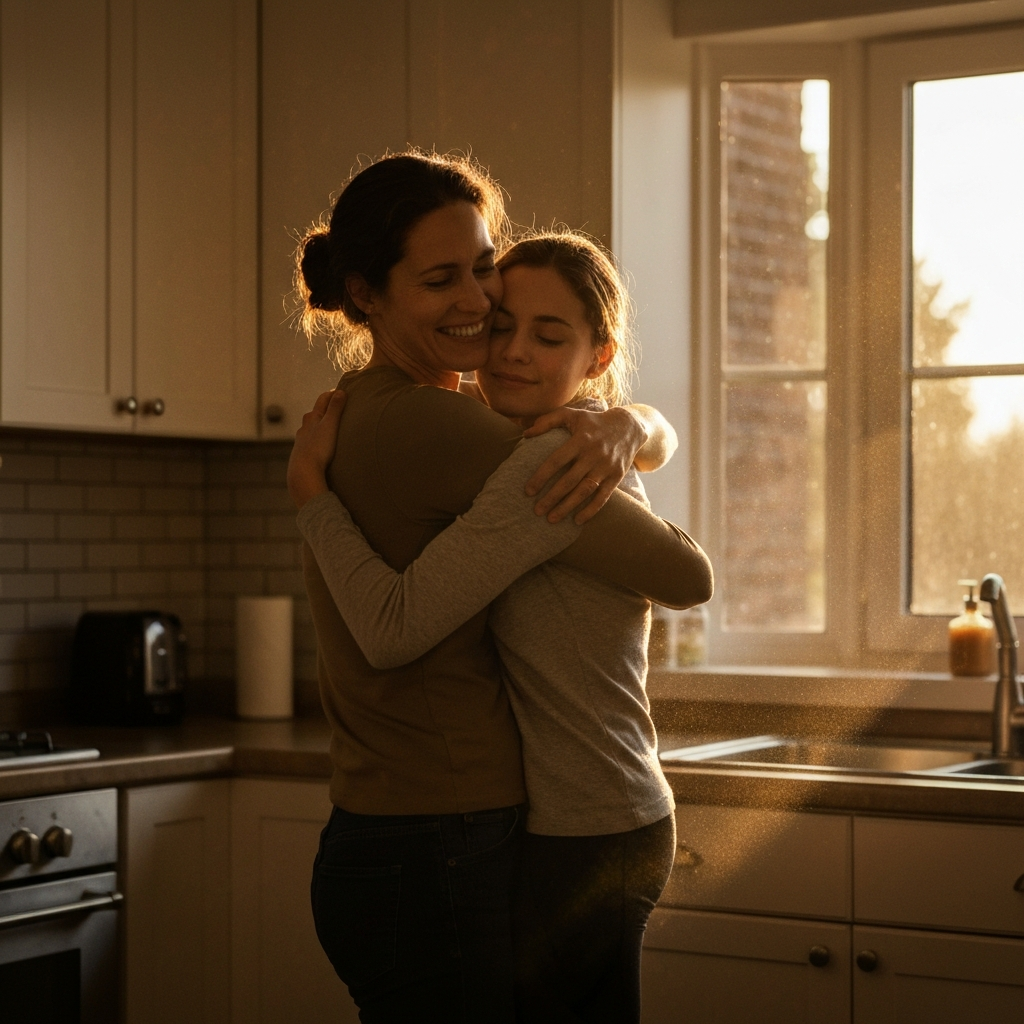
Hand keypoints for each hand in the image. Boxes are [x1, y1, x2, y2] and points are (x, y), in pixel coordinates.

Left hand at [287, 389, 346, 509]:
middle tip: (341, 409)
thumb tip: (341, 392)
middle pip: (317, 413)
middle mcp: (305, 427)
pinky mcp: (303, 454)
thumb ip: (336, 408)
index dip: (334, 394)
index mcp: (312, 417)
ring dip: (322, 426)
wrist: (304, 473)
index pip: (323, 399)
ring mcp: (302, 441)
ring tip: (333, 429)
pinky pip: (312, 442)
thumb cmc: (318, 448)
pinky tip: (323, 447)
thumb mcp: (330, 425)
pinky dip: (319, 440)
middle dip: (328, 409)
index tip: (344, 393)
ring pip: (313, 429)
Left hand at [522, 406, 647, 524]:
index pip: (557, 460)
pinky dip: (591, 510)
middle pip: (569, 480)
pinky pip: (603, 496)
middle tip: (537, 511)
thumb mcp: (572, 414)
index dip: (541, 476)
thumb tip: (525, 433)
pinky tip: (577, 521)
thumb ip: (548, 421)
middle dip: (552, 497)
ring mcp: (606, 467)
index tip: (528, 491)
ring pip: (585, 490)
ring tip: (551, 519)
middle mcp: (593, 454)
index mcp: (580, 440)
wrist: (629, 426)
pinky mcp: (616, 476)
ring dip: (568, 506)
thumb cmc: (593, 422)